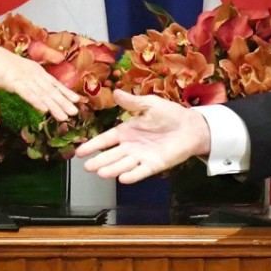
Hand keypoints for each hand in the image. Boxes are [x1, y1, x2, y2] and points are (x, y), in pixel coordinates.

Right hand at [0, 33, 79, 120]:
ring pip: (42, 94)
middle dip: (64, 102)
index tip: (77, 100)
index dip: (66, 92)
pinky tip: (44, 110)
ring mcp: (24, 78)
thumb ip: (29, 81)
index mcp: (36, 71)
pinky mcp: (13, 82)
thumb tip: (37, 89)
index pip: (54, 83)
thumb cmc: (0, 64)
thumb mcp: (19, 72)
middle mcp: (34, 74)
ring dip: (54, 106)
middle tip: (75, 112)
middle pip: (51, 91)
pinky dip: (36, 101)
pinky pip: (27, 94)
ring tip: (64, 116)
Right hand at [75, 90, 211, 182]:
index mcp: (126, 131)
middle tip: (87, 167)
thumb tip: (116, 92)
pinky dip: (132, 175)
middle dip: (99, 161)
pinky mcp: (154, 164)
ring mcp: (142, 157)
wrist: (190, 126)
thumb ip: (132, 102)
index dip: (93, 145)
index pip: (106, 140)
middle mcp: (131, 146)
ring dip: (112, 169)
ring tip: (100, 172)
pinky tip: (122, 179)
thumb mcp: (149, 104)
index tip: (80, 152)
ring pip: (123, 165)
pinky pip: (141, 171)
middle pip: (111, 155)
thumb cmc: (169, 114)